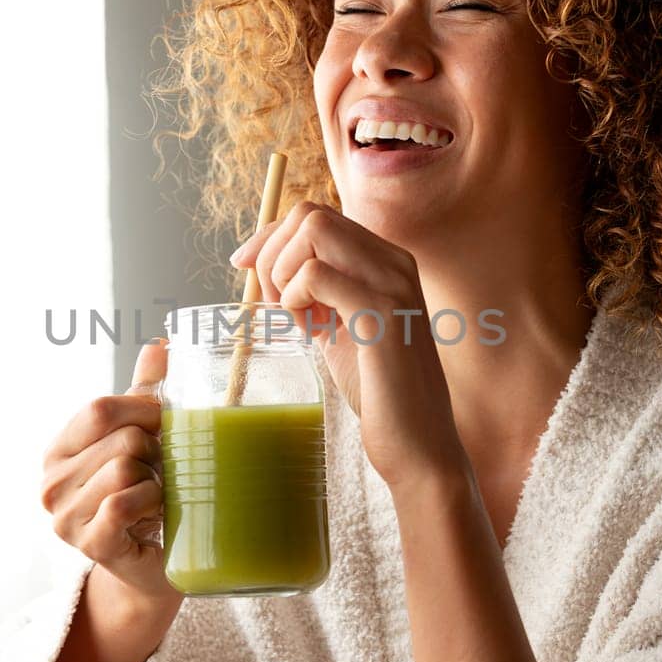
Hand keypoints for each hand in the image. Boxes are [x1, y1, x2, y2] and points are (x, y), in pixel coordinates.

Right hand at [39, 339, 181, 608]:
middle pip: (120, 438)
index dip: (144, 410)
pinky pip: (126, 502)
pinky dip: (151, 502)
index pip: (100, 409)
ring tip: (156, 495)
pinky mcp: (90, 545)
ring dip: (156, 480)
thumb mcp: (140, 437)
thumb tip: (160, 343)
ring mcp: (66, 518)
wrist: (152, 564)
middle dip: (155, 450)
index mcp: (58, 451)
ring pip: (125, 468)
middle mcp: (51, 484)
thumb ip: (143, 392)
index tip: (165, 426)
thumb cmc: (144, 494)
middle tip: (161, 472)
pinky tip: (153, 514)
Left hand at [230, 201, 468, 485]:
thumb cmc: (379, 393)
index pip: (315, 216)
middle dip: (272, 254)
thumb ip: (316, 296)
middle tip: (276, 306)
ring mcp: (392, 283)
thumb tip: (263, 264)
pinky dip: (294, 300)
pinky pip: (313, 275)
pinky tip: (310, 333)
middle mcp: (394, 262)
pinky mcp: (382, 313)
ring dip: (282, 273)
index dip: (269, 237)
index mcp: (387, 261)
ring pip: (311, 231)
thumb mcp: (340, 330)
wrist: (419, 446)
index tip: (241, 265)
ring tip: (296, 320)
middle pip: (309, 214)